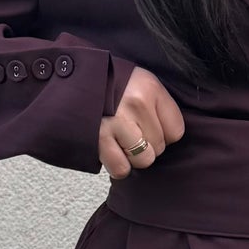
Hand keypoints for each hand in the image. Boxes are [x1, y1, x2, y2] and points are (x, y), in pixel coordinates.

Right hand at [98, 67, 187, 181]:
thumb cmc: (111, 86)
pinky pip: (121, 168)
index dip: (164, 133)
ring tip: (120, 140)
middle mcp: (137, 103)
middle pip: (159, 147)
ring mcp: (117, 121)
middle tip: (130, 130)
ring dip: (132, 156)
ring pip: (143, 160)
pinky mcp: (99, 138)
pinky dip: (117, 165)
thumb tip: (170, 140)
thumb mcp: (141, 83)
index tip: (148, 125)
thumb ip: (158, 107)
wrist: (72, 81)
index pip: (176, 131)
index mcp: (151, 88)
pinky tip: (110, 150)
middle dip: (147, 144)